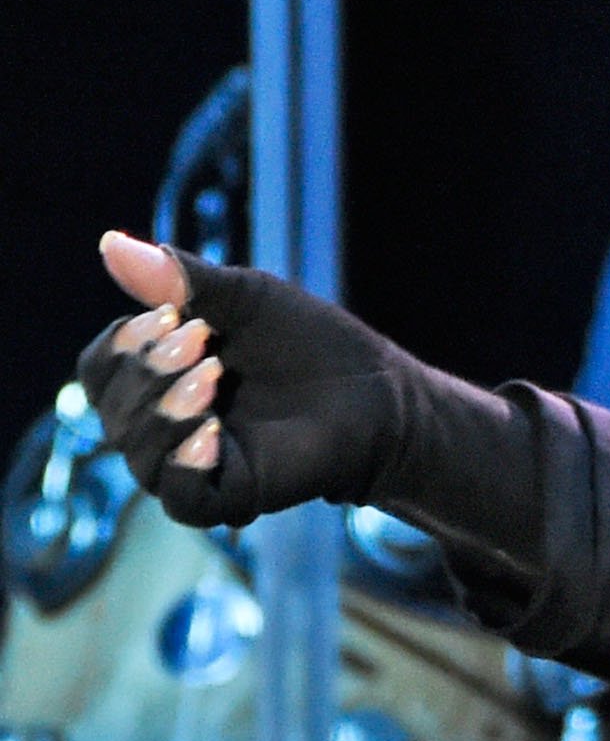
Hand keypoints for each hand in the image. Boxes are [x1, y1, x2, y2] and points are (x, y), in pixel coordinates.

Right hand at [79, 231, 433, 527]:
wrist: (377, 391)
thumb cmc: (309, 342)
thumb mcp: (245, 298)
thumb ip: (180, 279)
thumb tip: (110, 242)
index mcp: (157, 376)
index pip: (102, 365)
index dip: (125, 342)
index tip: (172, 316)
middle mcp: (162, 424)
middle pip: (113, 406)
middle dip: (148, 370)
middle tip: (201, 343)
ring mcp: (192, 464)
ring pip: (138, 450)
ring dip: (165, 409)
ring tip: (212, 377)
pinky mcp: (227, 498)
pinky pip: (181, 495)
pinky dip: (186, 463)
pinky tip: (209, 433)